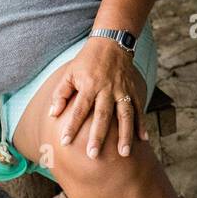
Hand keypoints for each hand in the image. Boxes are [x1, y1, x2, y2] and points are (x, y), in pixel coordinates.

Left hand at [50, 38, 146, 157]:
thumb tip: (53, 114)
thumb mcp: (69, 73)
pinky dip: (142, 124)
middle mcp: (107, 89)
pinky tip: (143, 139)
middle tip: (93, 155)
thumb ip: (61, 93)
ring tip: (124, 153)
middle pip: (103, 116)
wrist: (112, 42)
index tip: (65, 142)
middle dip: (98, 136)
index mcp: (90, 85)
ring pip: (125, 115)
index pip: (79, 109)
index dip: (72, 125)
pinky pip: (138, 109)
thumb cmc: (87, 60)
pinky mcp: (133, 90)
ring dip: (125, 135)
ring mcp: (122, 90)